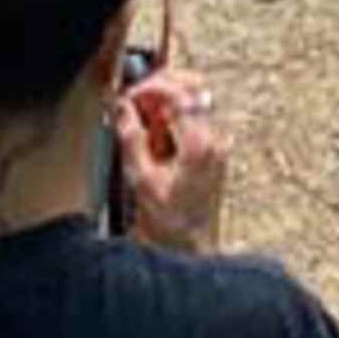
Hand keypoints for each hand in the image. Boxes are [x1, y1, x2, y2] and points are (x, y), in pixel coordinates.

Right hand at [110, 59, 229, 253]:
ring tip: (139, 124)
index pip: (180, 94)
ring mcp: (217, 146)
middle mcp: (214, 141)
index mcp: (199, 145)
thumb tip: (121, 107)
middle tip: (133, 102)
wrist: (189, 250)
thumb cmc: (169, 225)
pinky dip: (170, 120)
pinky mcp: (212, 152)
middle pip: (192, 89)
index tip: (129, 95)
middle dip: (159, 89)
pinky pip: (193, 121)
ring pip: (193, 102)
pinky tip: (153, 139)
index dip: (150, 87)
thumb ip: (131, 137)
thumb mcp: (141, 180)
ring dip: (163, 105)